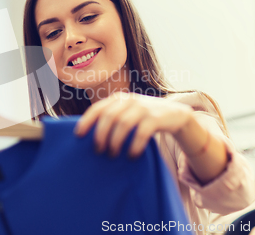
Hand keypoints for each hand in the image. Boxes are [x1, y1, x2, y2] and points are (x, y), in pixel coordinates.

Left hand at [74, 92, 193, 157]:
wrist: (175, 114)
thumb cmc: (143, 117)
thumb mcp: (126, 113)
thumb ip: (111, 118)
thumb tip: (87, 136)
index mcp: (118, 99)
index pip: (98, 108)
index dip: (86, 121)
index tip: (78, 136)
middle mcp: (129, 100)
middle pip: (109, 117)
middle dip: (101, 135)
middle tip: (98, 151)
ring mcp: (144, 107)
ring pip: (124, 124)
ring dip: (116, 141)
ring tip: (112, 155)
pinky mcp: (157, 117)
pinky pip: (142, 132)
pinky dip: (134, 145)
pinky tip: (131, 156)